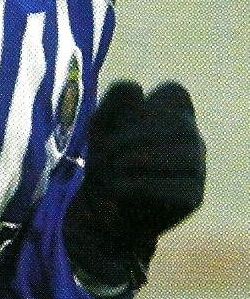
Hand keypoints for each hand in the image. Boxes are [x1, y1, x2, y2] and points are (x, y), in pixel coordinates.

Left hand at [63, 80, 205, 290]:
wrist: (103, 209)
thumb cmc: (105, 159)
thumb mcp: (100, 125)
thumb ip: (114, 101)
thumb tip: (137, 89)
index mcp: (173, 115)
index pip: (175, 93)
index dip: (142, 105)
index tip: (120, 124)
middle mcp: (192, 138)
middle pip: (173, 123)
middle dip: (128, 138)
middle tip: (103, 155)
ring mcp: (197, 167)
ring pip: (177, 153)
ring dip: (131, 162)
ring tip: (110, 173)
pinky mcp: (193, 196)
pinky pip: (169, 185)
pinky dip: (135, 186)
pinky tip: (117, 190)